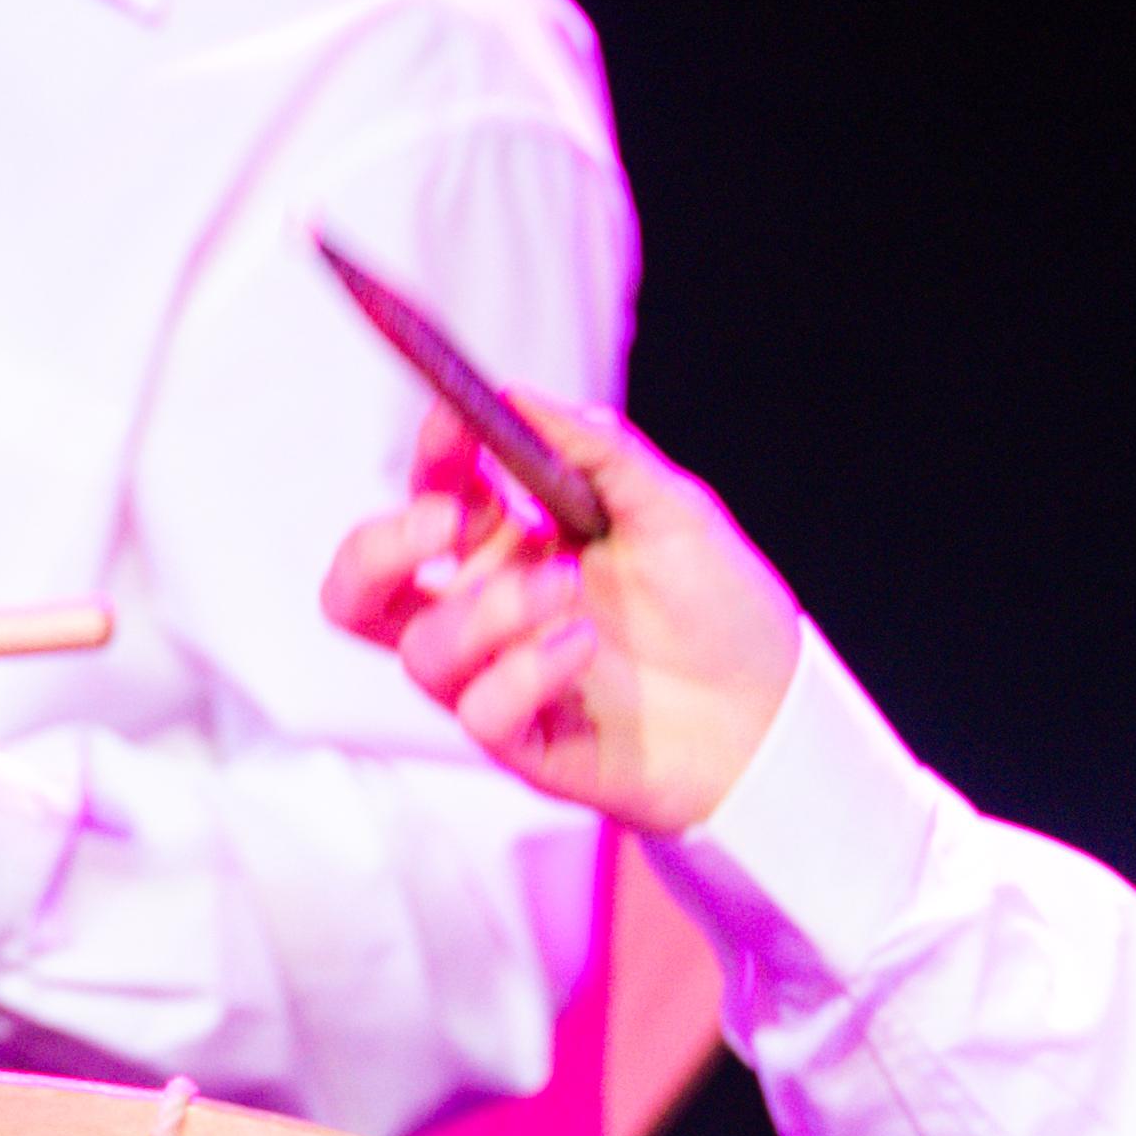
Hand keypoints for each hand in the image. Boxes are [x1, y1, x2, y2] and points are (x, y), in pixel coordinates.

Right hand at [318, 398, 803, 834]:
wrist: (774, 712)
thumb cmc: (718, 609)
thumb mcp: (672, 508)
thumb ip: (597, 449)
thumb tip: (520, 394)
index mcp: (511, 545)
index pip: (430, 494)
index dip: (426, 455)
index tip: (454, 420)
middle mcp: (489, 610)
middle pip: (361, 590)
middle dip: (378, 548)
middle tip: (448, 520)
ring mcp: (498, 678)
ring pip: (420, 651)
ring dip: (488, 609)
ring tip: (567, 590)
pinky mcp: (524, 741)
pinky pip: (479, 712)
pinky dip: (526, 671)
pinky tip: (584, 648)